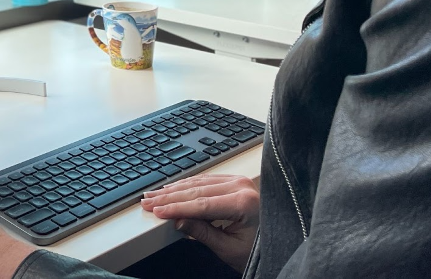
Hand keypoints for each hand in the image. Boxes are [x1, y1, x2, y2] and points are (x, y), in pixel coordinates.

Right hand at [140, 173, 258, 273]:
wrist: (281, 246)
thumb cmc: (260, 250)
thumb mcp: (229, 249)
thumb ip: (203, 233)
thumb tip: (178, 220)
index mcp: (244, 202)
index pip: (201, 203)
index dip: (175, 207)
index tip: (156, 211)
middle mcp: (242, 186)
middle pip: (197, 190)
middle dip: (170, 197)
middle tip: (148, 201)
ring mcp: (240, 181)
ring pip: (199, 182)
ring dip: (175, 189)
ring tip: (155, 195)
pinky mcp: (237, 182)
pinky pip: (208, 180)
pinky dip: (188, 185)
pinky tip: (174, 188)